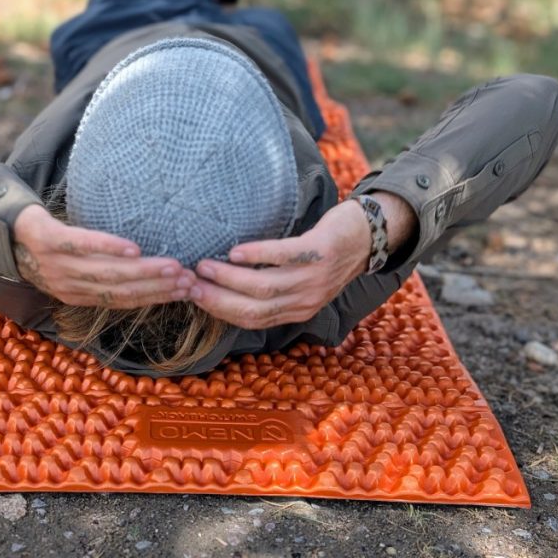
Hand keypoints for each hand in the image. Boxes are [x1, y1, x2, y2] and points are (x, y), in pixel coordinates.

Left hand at [12, 204, 194, 307]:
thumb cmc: (44, 246)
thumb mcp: (71, 267)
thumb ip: (101, 271)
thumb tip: (143, 267)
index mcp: (77, 295)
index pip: (122, 301)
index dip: (155, 298)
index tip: (186, 292)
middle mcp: (68, 286)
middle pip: (120, 290)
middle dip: (157, 287)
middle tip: (188, 281)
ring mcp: (57, 265)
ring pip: (106, 273)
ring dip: (143, 272)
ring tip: (172, 266)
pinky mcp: (47, 240)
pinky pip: (81, 245)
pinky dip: (108, 248)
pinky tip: (132, 249)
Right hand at [190, 199, 370, 329]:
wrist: (367, 236)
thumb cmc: (325, 256)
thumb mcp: (301, 283)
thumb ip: (272, 290)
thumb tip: (225, 286)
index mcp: (297, 312)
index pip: (251, 321)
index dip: (220, 311)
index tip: (193, 297)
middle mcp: (305, 302)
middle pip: (253, 310)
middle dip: (217, 298)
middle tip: (189, 284)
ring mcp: (314, 279)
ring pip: (263, 287)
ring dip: (229, 277)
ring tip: (204, 265)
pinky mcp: (320, 252)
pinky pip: (283, 257)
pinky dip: (257, 256)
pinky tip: (236, 251)